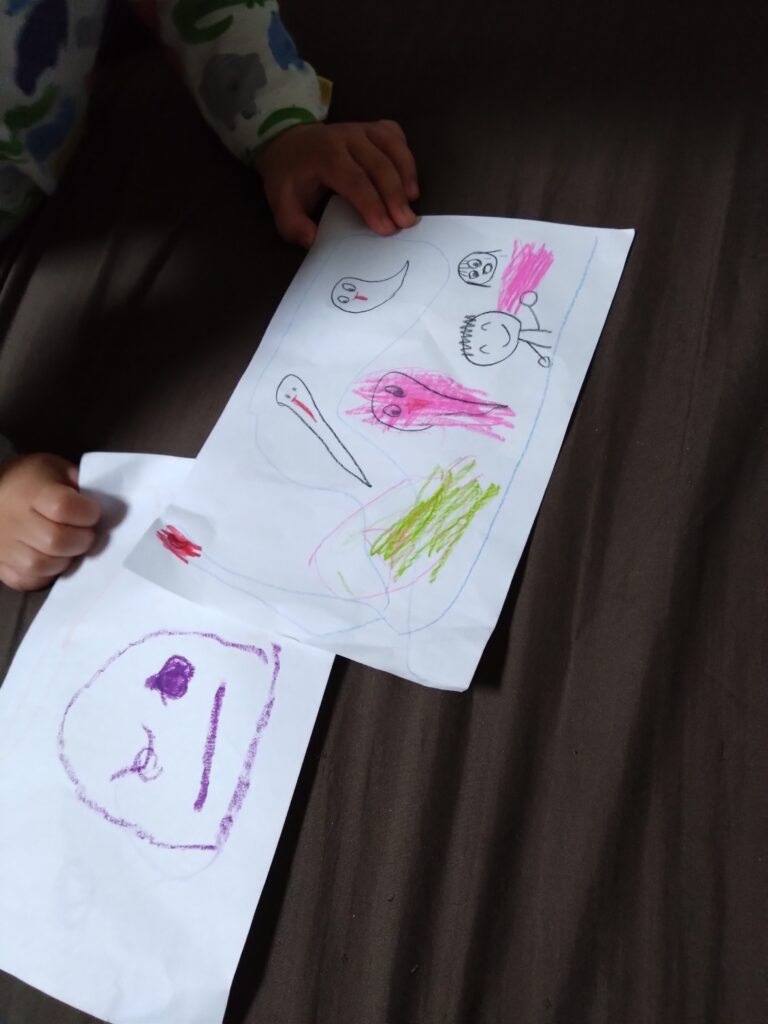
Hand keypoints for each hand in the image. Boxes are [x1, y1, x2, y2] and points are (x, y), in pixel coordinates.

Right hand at [0, 454, 101, 590]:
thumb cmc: (29, 479)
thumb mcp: (56, 468)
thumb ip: (81, 484)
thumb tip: (107, 506)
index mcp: (31, 491)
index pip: (63, 507)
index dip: (86, 513)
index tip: (92, 512)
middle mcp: (14, 520)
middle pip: (55, 541)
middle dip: (81, 540)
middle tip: (86, 534)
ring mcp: (4, 546)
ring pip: (41, 566)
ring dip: (64, 560)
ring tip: (69, 548)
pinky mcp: (0, 565)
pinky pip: (26, 580)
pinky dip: (45, 575)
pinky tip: (51, 560)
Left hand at [254, 120, 419, 247]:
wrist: (288, 143)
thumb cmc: (290, 177)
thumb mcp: (280, 203)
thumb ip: (292, 224)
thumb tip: (312, 239)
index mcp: (324, 155)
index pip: (355, 180)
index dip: (373, 204)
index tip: (386, 229)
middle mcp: (346, 137)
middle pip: (379, 164)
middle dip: (395, 196)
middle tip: (406, 223)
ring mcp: (362, 129)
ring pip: (393, 146)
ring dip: (406, 175)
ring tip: (412, 202)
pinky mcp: (372, 128)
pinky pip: (395, 137)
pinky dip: (406, 157)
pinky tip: (408, 181)